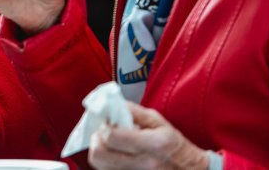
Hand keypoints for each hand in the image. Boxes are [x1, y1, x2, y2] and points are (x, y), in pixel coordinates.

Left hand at [89, 102, 208, 169]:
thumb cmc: (172, 144)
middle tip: (103, 135)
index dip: (104, 128)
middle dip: (96, 141)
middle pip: (99, 155)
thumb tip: (109, 105)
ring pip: (100, 166)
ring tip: (110, 146)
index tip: (107, 124)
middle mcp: (144, 164)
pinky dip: (106, 164)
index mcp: (153, 144)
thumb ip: (133, 111)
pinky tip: (115, 157)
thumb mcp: (158, 122)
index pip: (111, 136)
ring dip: (100, 153)